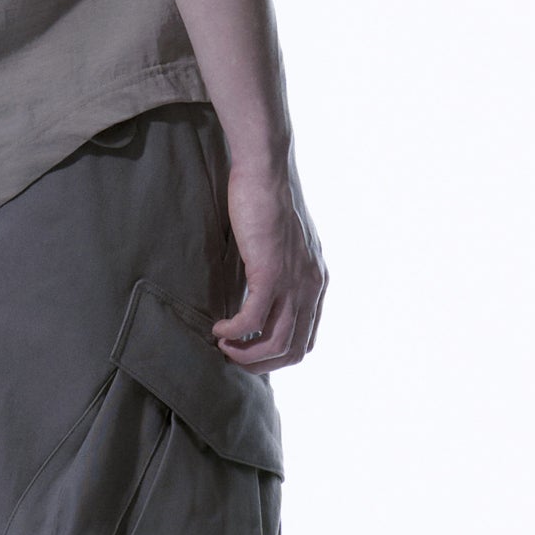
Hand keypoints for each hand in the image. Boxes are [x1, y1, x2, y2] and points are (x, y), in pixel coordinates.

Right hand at [208, 156, 326, 373]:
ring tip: (223, 345)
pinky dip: (233, 331)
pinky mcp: (270, 273)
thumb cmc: (266, 198)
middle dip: (261, 363)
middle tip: (233, 357)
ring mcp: (293, 282)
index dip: (277, 354)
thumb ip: (281, 269)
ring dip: (246, 354)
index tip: (250, 350)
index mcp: (316, 281)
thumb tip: (260, 291)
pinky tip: (217, 327)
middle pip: (294, 350)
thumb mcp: (282, 242)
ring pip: (275, 343)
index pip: (306, 339)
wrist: (266, 170)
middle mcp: (311, 286)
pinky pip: (252, 320)